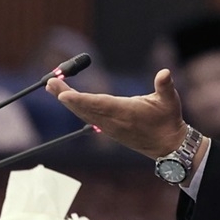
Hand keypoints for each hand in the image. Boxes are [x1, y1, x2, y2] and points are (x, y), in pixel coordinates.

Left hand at [46, 68, 188, 157]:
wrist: (169, 146)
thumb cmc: (169, 120)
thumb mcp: (170, 101)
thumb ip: (165, 86)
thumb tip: (165, 73)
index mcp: (126, 112)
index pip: (99, 104)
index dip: (79, 100)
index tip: (62, 95)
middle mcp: (114, 122)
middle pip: (85, 108)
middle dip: (65, 96)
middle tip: (50, 83)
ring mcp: (110, 128)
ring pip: (84, 114)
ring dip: (69, 101)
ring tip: (53, 87)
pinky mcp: (109, 130)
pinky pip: (88, 118)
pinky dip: (77, 108)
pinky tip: (69, 100)